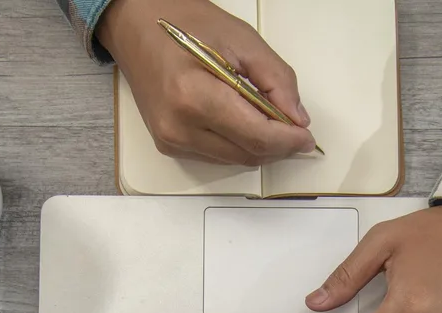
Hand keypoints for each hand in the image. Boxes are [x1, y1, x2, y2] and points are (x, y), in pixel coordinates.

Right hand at [97, 0, 315, 164]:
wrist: (135, 25)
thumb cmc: (184, 23)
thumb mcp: (241, 39)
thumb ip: (276, 80)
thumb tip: (297, 118)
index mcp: (194, 96)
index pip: (256, 136)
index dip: (288, 141)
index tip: (307, 136)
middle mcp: (179, 126)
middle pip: (247, 154)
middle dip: (279, 147)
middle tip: (297, 132)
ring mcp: (171, 139)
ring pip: (234, 160)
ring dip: (260, 148)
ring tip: (273, 124)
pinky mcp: (169, 145)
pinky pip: (216, 156)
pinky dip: (238, 145)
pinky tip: (245, 124)